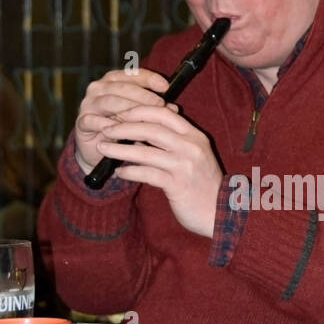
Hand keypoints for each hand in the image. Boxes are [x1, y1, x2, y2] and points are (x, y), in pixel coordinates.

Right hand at [74, 67, 171, 171]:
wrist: (101, 151)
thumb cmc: (124, 129)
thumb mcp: (140, 117)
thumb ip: (154, 109)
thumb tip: (175, 108)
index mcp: (114, 81)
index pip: (132, 74)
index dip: (149, 78)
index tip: (166, 87)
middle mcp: (99, 88)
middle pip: (122, 87)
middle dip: (143, 96)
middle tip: (160, 105)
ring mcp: (88, 104)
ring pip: (109, 101)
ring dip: (128, 109)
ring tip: (144, 118)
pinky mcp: (82, 121)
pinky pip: (94, 120)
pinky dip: (107, 125)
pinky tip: (120, 130)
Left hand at [97, 101, 222, 237]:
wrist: (221, 212)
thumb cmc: (203, 184)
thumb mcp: (193, 156)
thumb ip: (173, 141)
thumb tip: (140, 130)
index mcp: (195, 136)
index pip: (163, 113)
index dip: (138, 110)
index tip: (119, 113)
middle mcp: (191, 147)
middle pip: (151, 128)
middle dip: (123, 127)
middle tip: (105, 128)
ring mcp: (185, 166)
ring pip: (145, 152)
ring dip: (120, 149)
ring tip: (103, 148)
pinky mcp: (178, 185)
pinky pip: (147, 174)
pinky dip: (129, 172)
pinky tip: (118, 172)